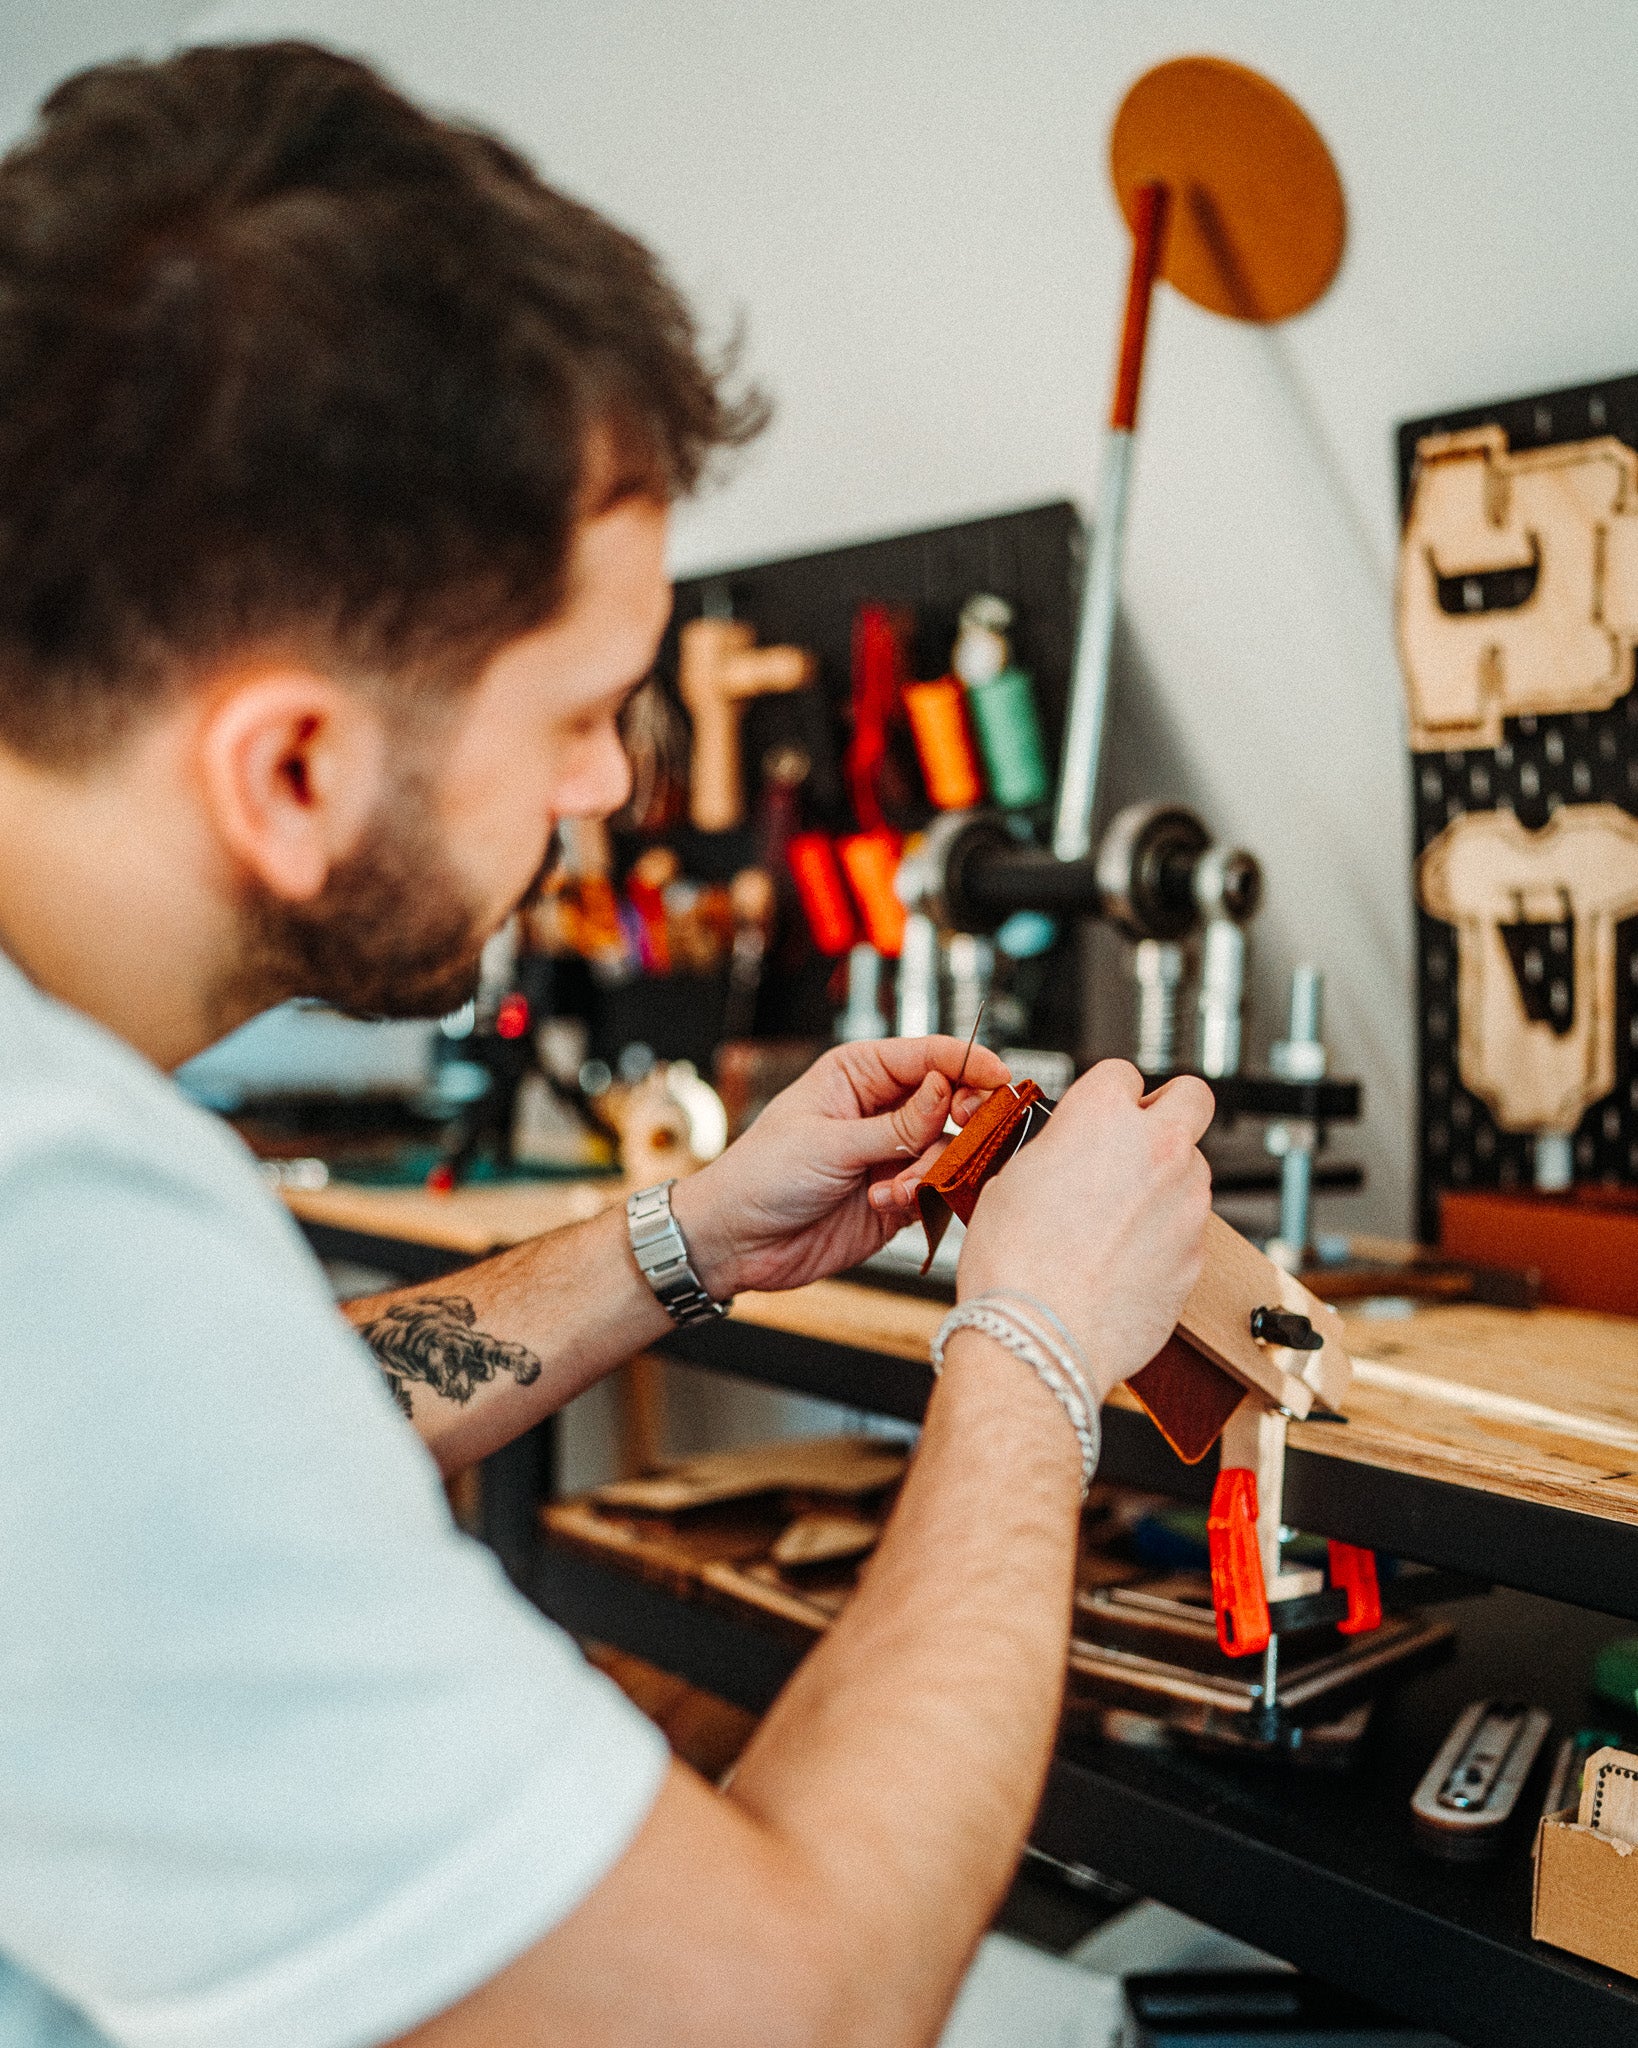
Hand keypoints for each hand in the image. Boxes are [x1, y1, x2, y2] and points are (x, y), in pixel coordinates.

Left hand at [670, 1036, 1011, 1298]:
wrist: (735, 1241)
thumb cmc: (762, 1176)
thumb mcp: (829, 1144)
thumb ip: (897, 1125)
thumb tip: (946, 1090)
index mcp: (859, 1074)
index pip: (929, 1056)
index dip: (969, 1064)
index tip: (1001, 1079)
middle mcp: (882, 1109)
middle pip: (952, 1101)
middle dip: (964, 1118)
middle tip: (968, 1130)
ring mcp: (891, 1154)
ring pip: (948, 1150)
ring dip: (931, 1170)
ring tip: (894, 1190)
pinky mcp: (897, 1197)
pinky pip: (935, 1190)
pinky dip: (922, 1198)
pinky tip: (887, 1205)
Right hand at [956, 1061, 1213, 1400]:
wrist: (1040, 1337)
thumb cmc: (1014, 1265)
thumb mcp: (1010, 1180)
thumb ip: (1056, 1151)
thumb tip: (1068, 1153)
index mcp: (1101, 1115)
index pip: (1123, 1073)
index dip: (1108, 1095)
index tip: (1101, 1113)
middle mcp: (1156, 1147)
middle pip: (1192, 1097)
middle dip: (1170, 1110)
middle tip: (1142, 1137)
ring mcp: (1186, 1200)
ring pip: (1194, 1167)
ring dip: (1166, 1181)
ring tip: (1118, 1218)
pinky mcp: (1197, 1251)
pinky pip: (1188, 1226)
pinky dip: (1165, 1235)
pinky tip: (1124, 1259)